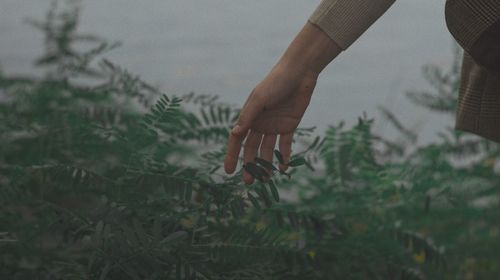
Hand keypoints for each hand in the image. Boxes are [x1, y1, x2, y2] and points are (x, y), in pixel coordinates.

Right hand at [223, 22, 341, 183]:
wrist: (299, 73)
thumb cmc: (275, 83)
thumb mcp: (259, 100)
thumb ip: (248, 117)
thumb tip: (234, 134)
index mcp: (249, 117)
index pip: (237, 140)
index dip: (232, 156)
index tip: (229, 171)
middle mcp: (260, 123)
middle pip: (252, 149)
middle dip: (250, 165)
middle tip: (249, 182)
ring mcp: (274, 125)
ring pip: (268, 150)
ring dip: (266, 164)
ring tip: (266, 179)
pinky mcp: (289, 126)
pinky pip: (285, 145)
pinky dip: (284, 156)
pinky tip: (283, 168)